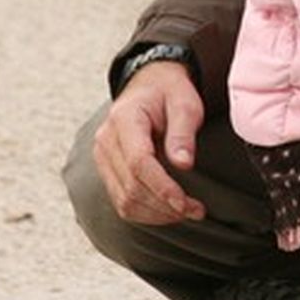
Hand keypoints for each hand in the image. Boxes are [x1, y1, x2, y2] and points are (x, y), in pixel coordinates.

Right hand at [91, 60, 208, 224]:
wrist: (149, 85)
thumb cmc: (170, 93)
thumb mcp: (185, 103)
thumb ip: (183, 132)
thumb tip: (183, 164)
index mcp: (124, 119)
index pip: (139, 163)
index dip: (162, 188)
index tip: (186, 203)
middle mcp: (106, 140)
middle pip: (130, 187)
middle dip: (165, 206)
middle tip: (196, 210)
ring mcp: (103, 156)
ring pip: (124, 200)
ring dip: (156, 214)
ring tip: (186, 212)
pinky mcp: (107, 169)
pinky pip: (121, 201)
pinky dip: (145, 213)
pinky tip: (168, 211)